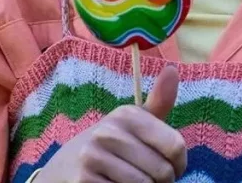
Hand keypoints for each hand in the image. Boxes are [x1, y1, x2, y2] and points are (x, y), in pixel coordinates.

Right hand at [37, 65, 186, 181]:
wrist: (62, 169)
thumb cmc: (109, 146)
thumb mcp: (132, 123)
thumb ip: (158, 102)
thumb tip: (173, 69)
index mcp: (127, 115)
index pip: (175, 146)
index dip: (180, 163)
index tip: (175, 168)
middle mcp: (109, 132)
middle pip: (162, 171)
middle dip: (163, 181)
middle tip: (152, 180)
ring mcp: (93, 157)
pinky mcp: (82, 181)